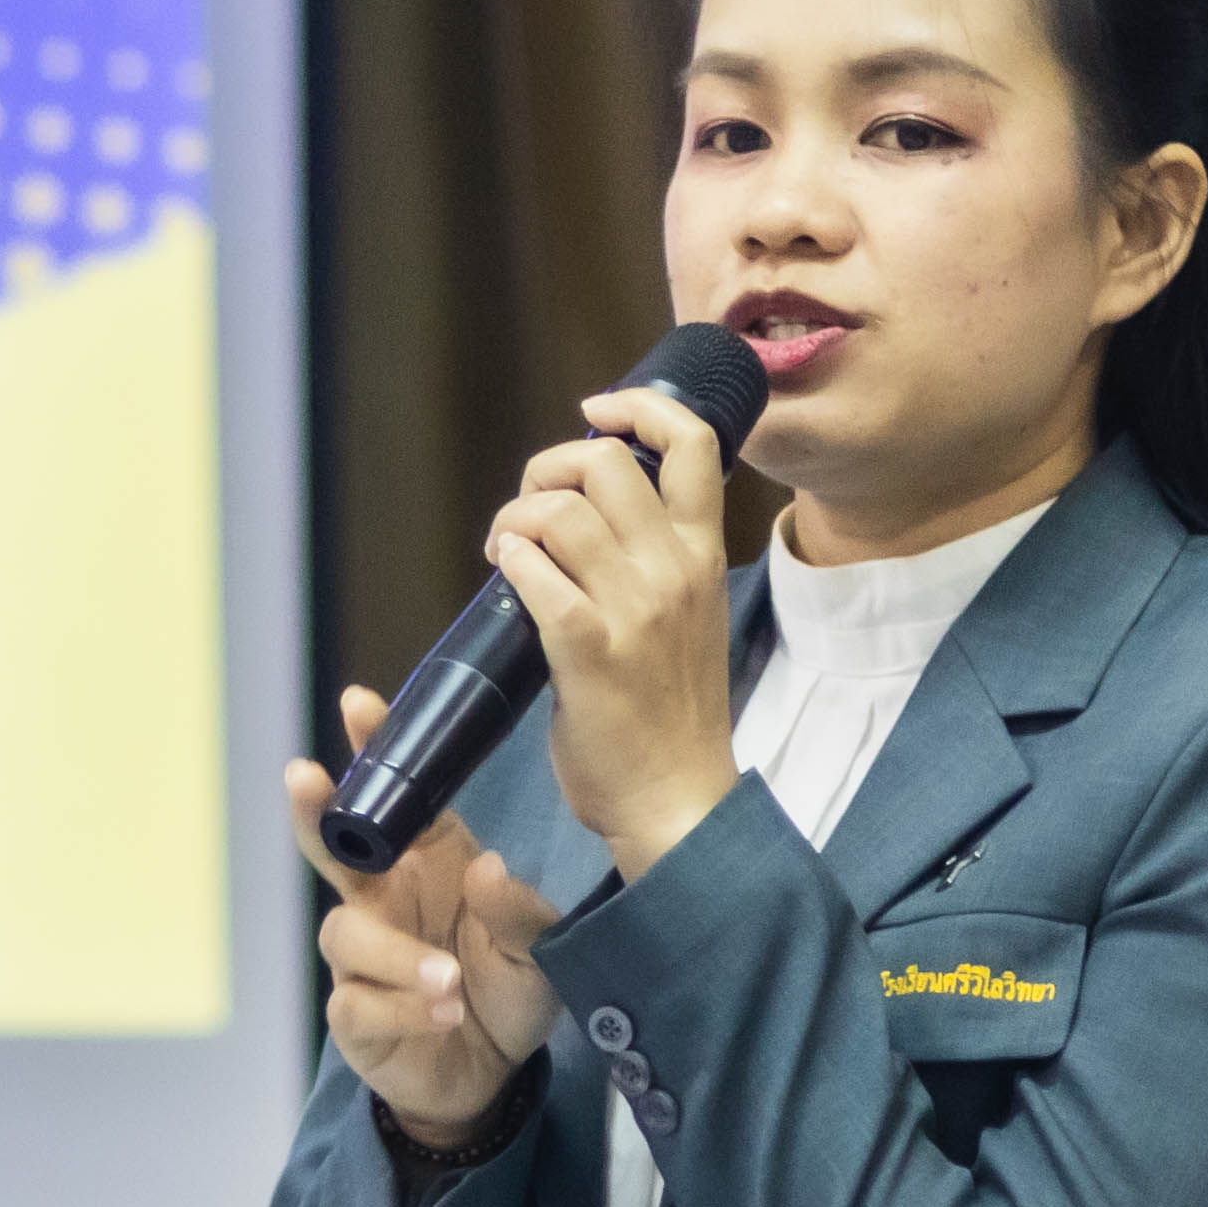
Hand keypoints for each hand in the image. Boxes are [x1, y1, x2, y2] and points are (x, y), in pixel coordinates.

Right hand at [286, 684, 565, 1142]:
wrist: (492, 1075)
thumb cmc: (506, 991)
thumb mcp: (539, 950)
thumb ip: (518, 912)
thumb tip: (488, 871)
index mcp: (429, 865)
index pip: (400, 800)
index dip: (376, 752)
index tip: (359, 704)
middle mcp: (385, 901)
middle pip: (332, 847)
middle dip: (315, 810)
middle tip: (304, 776)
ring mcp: (361, 959)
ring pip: (347, 935)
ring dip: (399, 956)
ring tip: (450, 981)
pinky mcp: (354, 1016)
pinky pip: (358, 1003)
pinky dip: (402, 1009)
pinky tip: (440, 1015)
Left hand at [492, 384, 747, 885]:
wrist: (679, 800)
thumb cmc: (671, 712)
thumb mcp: (687, 617)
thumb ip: (653, 560)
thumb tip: (584, 511)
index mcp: (703, 556)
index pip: (691, 443)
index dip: (638, 406)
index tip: (596, 412)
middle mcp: (676, 571)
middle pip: (606, 462)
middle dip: (549, 467)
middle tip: (529, 508)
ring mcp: (635, 610)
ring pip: (562, 509)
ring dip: (516, 516)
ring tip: (507, 548)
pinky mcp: (589, 651)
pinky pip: (537, 573)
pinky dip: (510, 558)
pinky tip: (504, 571)